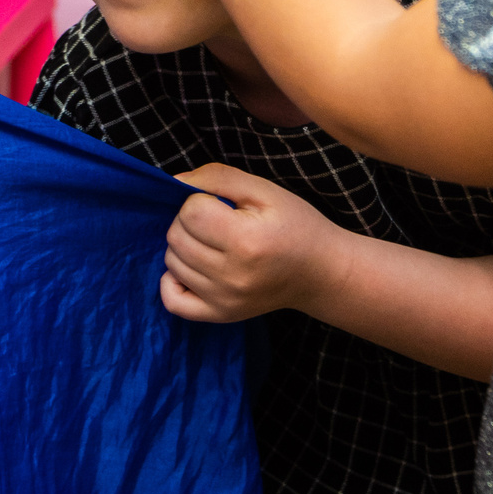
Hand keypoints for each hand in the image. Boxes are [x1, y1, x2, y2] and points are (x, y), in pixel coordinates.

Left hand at [160, 163, 346, 323]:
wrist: (320, 272)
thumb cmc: (296, 225)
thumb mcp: (265, 191)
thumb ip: (219, 178)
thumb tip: (176, 180)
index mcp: (246, 241)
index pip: (190, 212)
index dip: (200, 199)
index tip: (221, 204)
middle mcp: (232, 276)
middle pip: (176, 237)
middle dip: (189, 220)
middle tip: (217, 221)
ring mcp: (225, 300)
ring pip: (172, 263)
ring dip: (184, 246)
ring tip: (212, 242)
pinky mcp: (221, 315)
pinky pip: (173, 301)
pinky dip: (172, 281)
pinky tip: (192, 268)